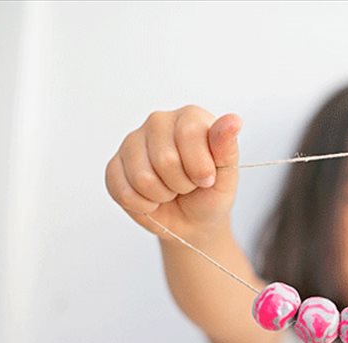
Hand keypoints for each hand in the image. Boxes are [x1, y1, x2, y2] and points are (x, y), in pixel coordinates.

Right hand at [105, 105, 242, 238]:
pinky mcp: (115, 165)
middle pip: (165, 159)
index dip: (200, 167)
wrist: (193, 220)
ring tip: (171, 191)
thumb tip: (233, 121)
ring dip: (162, 196)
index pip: (189, 134)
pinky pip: (123, 191)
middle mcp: (159, 122)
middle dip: (182, 184)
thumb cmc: (211, 193)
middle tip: (188, 186)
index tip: (207, 179)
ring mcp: (133, 142)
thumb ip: (227, 147)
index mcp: (190, 117)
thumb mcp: (227, 174)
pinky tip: (153, 199)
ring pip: (142, 177)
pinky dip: (143, 205)